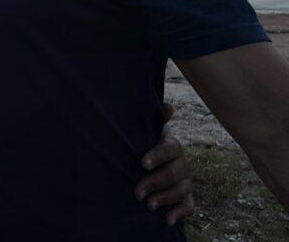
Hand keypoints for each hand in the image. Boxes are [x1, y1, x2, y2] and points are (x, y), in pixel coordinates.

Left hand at [135, 103, 193, 225]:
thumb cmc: (146, 142)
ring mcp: (185, 181)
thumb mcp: (148, 130)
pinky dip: (180, 213)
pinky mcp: (186, 197)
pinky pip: (189, 206)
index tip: (143, 164)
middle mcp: (182, 163)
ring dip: (165, 198)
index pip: (169, 149)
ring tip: (148, 205)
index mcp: (172, 145)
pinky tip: (167, 220)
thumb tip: (168, 106)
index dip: (157, 155)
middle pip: (174, 173)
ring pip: (181, 190)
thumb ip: (156, 118)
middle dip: (155, 182)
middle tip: (138, 191)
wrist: (152, 160)